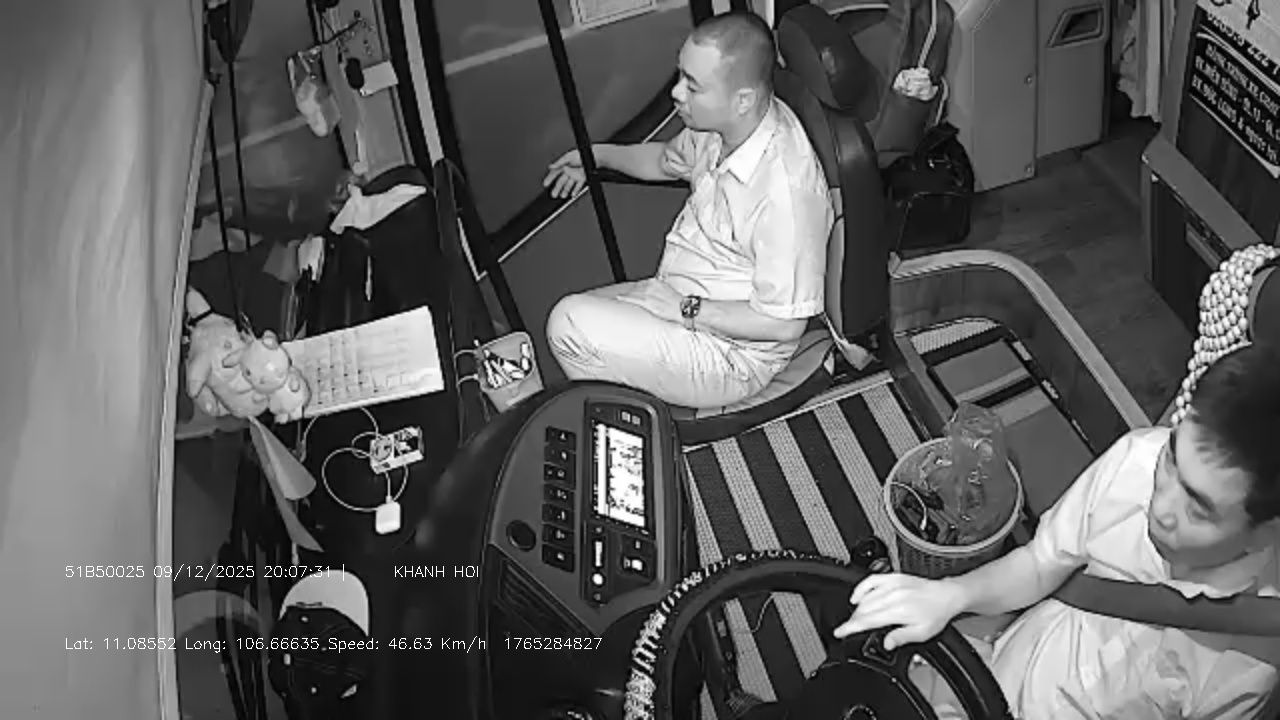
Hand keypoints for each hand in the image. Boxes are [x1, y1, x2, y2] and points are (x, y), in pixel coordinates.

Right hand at [544, 149, 586, 198]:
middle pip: (561, 181)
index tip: (546, 184)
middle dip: (557, 188)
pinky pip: (578, 186)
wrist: (594, 157)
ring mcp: (576, 175)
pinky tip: (572, 195)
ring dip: (565, 191)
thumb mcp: (568, 157)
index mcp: (564, 164)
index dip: (550, 178)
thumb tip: (551, 166)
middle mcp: (569, 170)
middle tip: (553, 194)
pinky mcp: (582, 178)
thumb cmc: (582, 154)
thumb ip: (559, 163)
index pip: (555, 173)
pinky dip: (575, 191)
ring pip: (569, 185)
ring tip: (562, 196)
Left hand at [616, 279, 684, 323]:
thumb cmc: (677, 303)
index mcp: (656, 282)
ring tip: (617, 296)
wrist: (682, 309)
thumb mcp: (667, 291)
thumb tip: (656, 292)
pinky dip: (624, 298)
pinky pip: (632, 298)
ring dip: (624, 294)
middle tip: (619, 293)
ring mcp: (647, 293)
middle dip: (627, 291)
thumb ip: (659, 290)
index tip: (628, 290)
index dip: (633, 288)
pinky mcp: (646, 301)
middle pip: (634, 287)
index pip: (640, 283)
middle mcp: (650, 285)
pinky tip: (618, 298)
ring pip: (631, 292)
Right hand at [833, 573, 965, 650]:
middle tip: (848, 629)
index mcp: (899, 611)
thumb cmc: (936, 614)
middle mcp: (893, 595)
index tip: (840, 632)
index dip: (850, 627)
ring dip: (856, 609)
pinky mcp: (893, 576)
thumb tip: (886, 643)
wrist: (946, 595)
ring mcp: (892, 584)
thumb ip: (901, 637)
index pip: (868, 620)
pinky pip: (870, 580)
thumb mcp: (922, 633)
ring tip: (856, 618)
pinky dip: (860, 589)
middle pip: (863, 609)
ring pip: (865, 596)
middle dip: (853, 620)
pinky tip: (857, 597)